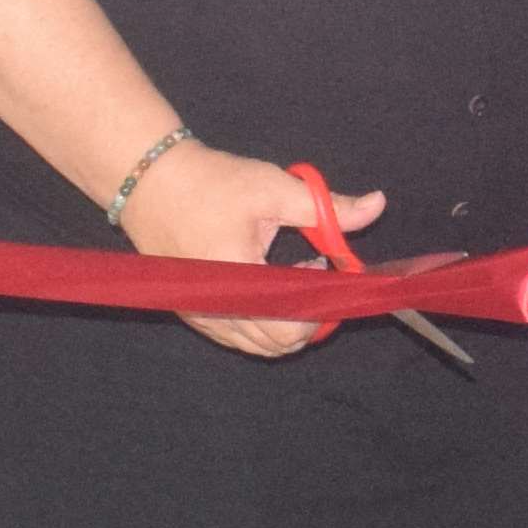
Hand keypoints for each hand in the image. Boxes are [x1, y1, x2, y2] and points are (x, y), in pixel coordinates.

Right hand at [120, 140, 377, 358]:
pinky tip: (266, 282)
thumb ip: (328, 206)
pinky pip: (236, 337)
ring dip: (284, 321)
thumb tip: (378, 206)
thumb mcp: (274, 188)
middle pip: (278, 344)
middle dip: (307, 317)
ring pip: (257, 346)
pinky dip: (260, 322)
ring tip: (292, 275)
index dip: (321, 305)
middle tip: (315, 273)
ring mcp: (202, 316)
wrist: (149, 180)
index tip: (327, 269)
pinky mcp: (192, 313)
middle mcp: (217, 309)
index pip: (293, 326)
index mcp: (238, 279)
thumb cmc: (210, 182)